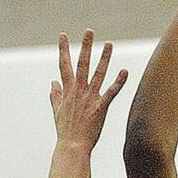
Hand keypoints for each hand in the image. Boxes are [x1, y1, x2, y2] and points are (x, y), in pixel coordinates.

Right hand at [50, 30, 128, 153]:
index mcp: (68, 90)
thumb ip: (55, 95)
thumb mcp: (57, 110)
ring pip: (98, 74)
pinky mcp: (101, 107)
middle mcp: (78, 91)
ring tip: (110, 44)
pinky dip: (119, 82)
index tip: (63, 35)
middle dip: (85, 46)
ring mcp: (90, 98)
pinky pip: (111, 92)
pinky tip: (125, 71)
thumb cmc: (65, 130)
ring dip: (104, 58)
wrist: (72, 146)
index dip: (63, 50)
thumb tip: (52, 83)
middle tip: (89, 31)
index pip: (64, 65)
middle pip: (82, 64)